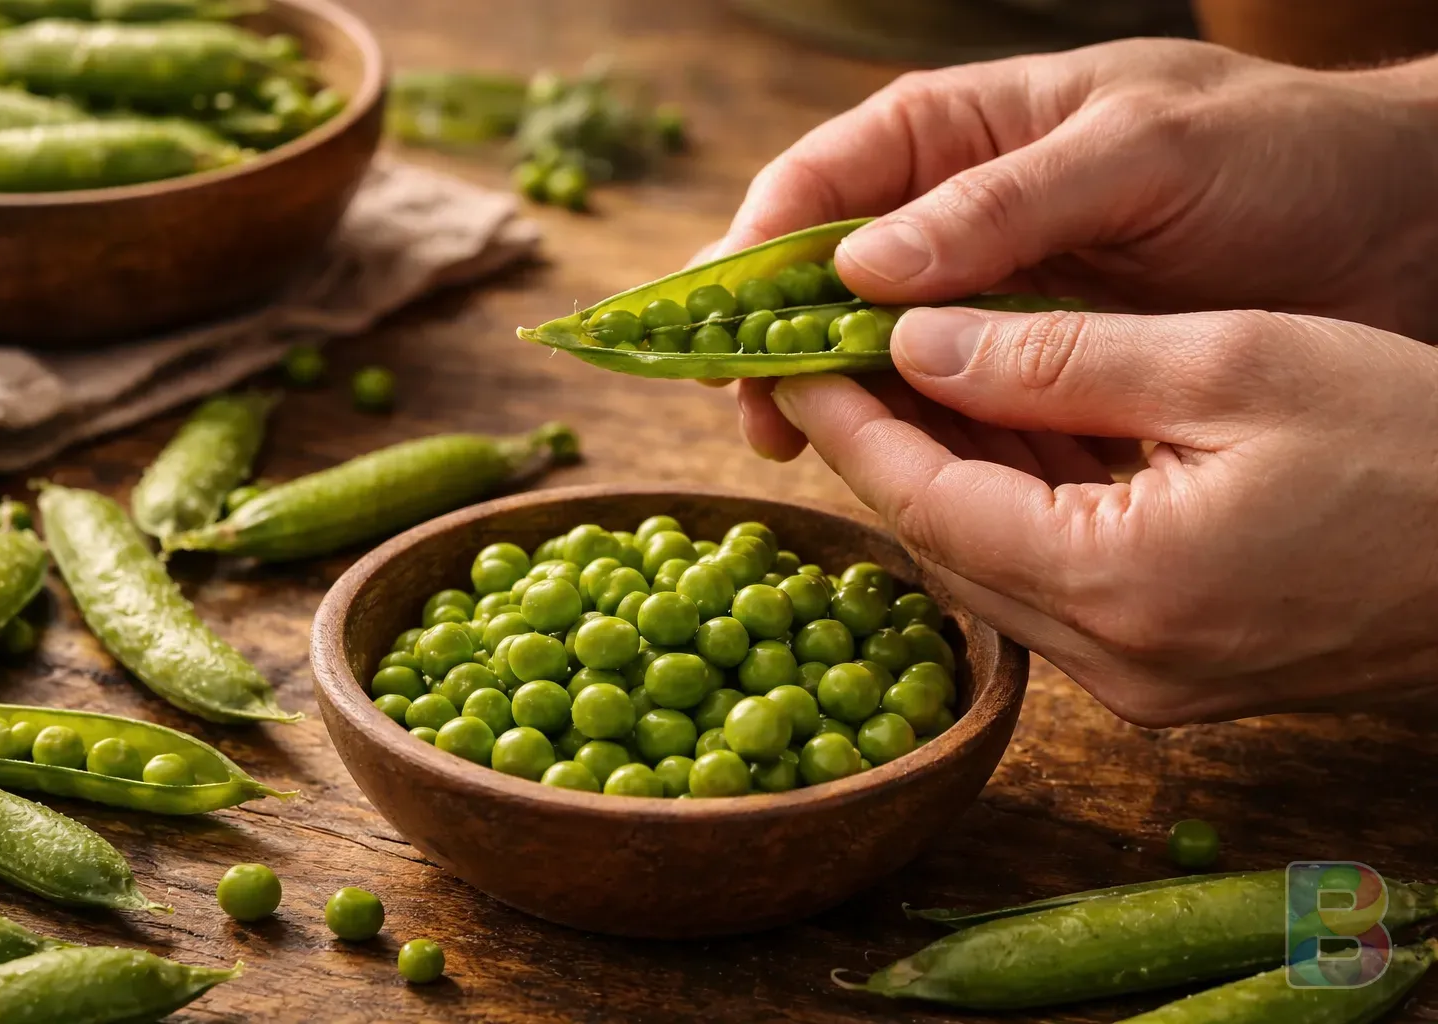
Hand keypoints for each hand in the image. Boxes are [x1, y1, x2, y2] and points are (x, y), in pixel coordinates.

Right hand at [704, 38, 1437, 457]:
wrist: (1404, 224)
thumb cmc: (1281, 153)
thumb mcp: (1141, 154)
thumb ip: (1001, 205)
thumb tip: (855, 274)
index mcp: (967, 129)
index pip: (820, 181)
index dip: (754, 254)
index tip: (721, 332)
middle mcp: (965, 214)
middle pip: (829, 279)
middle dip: (782, 344)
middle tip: (761, 423)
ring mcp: (1002, 293)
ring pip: (886, 350)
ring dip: (847, 401)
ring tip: (817, 457)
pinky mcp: (1046, 362)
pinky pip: (961, 402)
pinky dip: (930, 437)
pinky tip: (913, 478)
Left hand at [770, 307, 1437, 725]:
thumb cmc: (1411, 445)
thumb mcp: (1230, 364)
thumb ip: (1055, 357)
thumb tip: (916, 338)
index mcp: (1119, 586)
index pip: (925, 500)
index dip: (849, 419)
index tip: (789, 355)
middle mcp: (1110, 661)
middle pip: (941, 539)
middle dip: (879, 441)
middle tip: (831, 353)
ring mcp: (1136, 680)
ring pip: (986, 563)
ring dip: (938, 469)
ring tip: (895, 372)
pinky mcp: (1161, 671)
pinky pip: (1045, 581)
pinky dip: (1005, 504)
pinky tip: (990, 430)